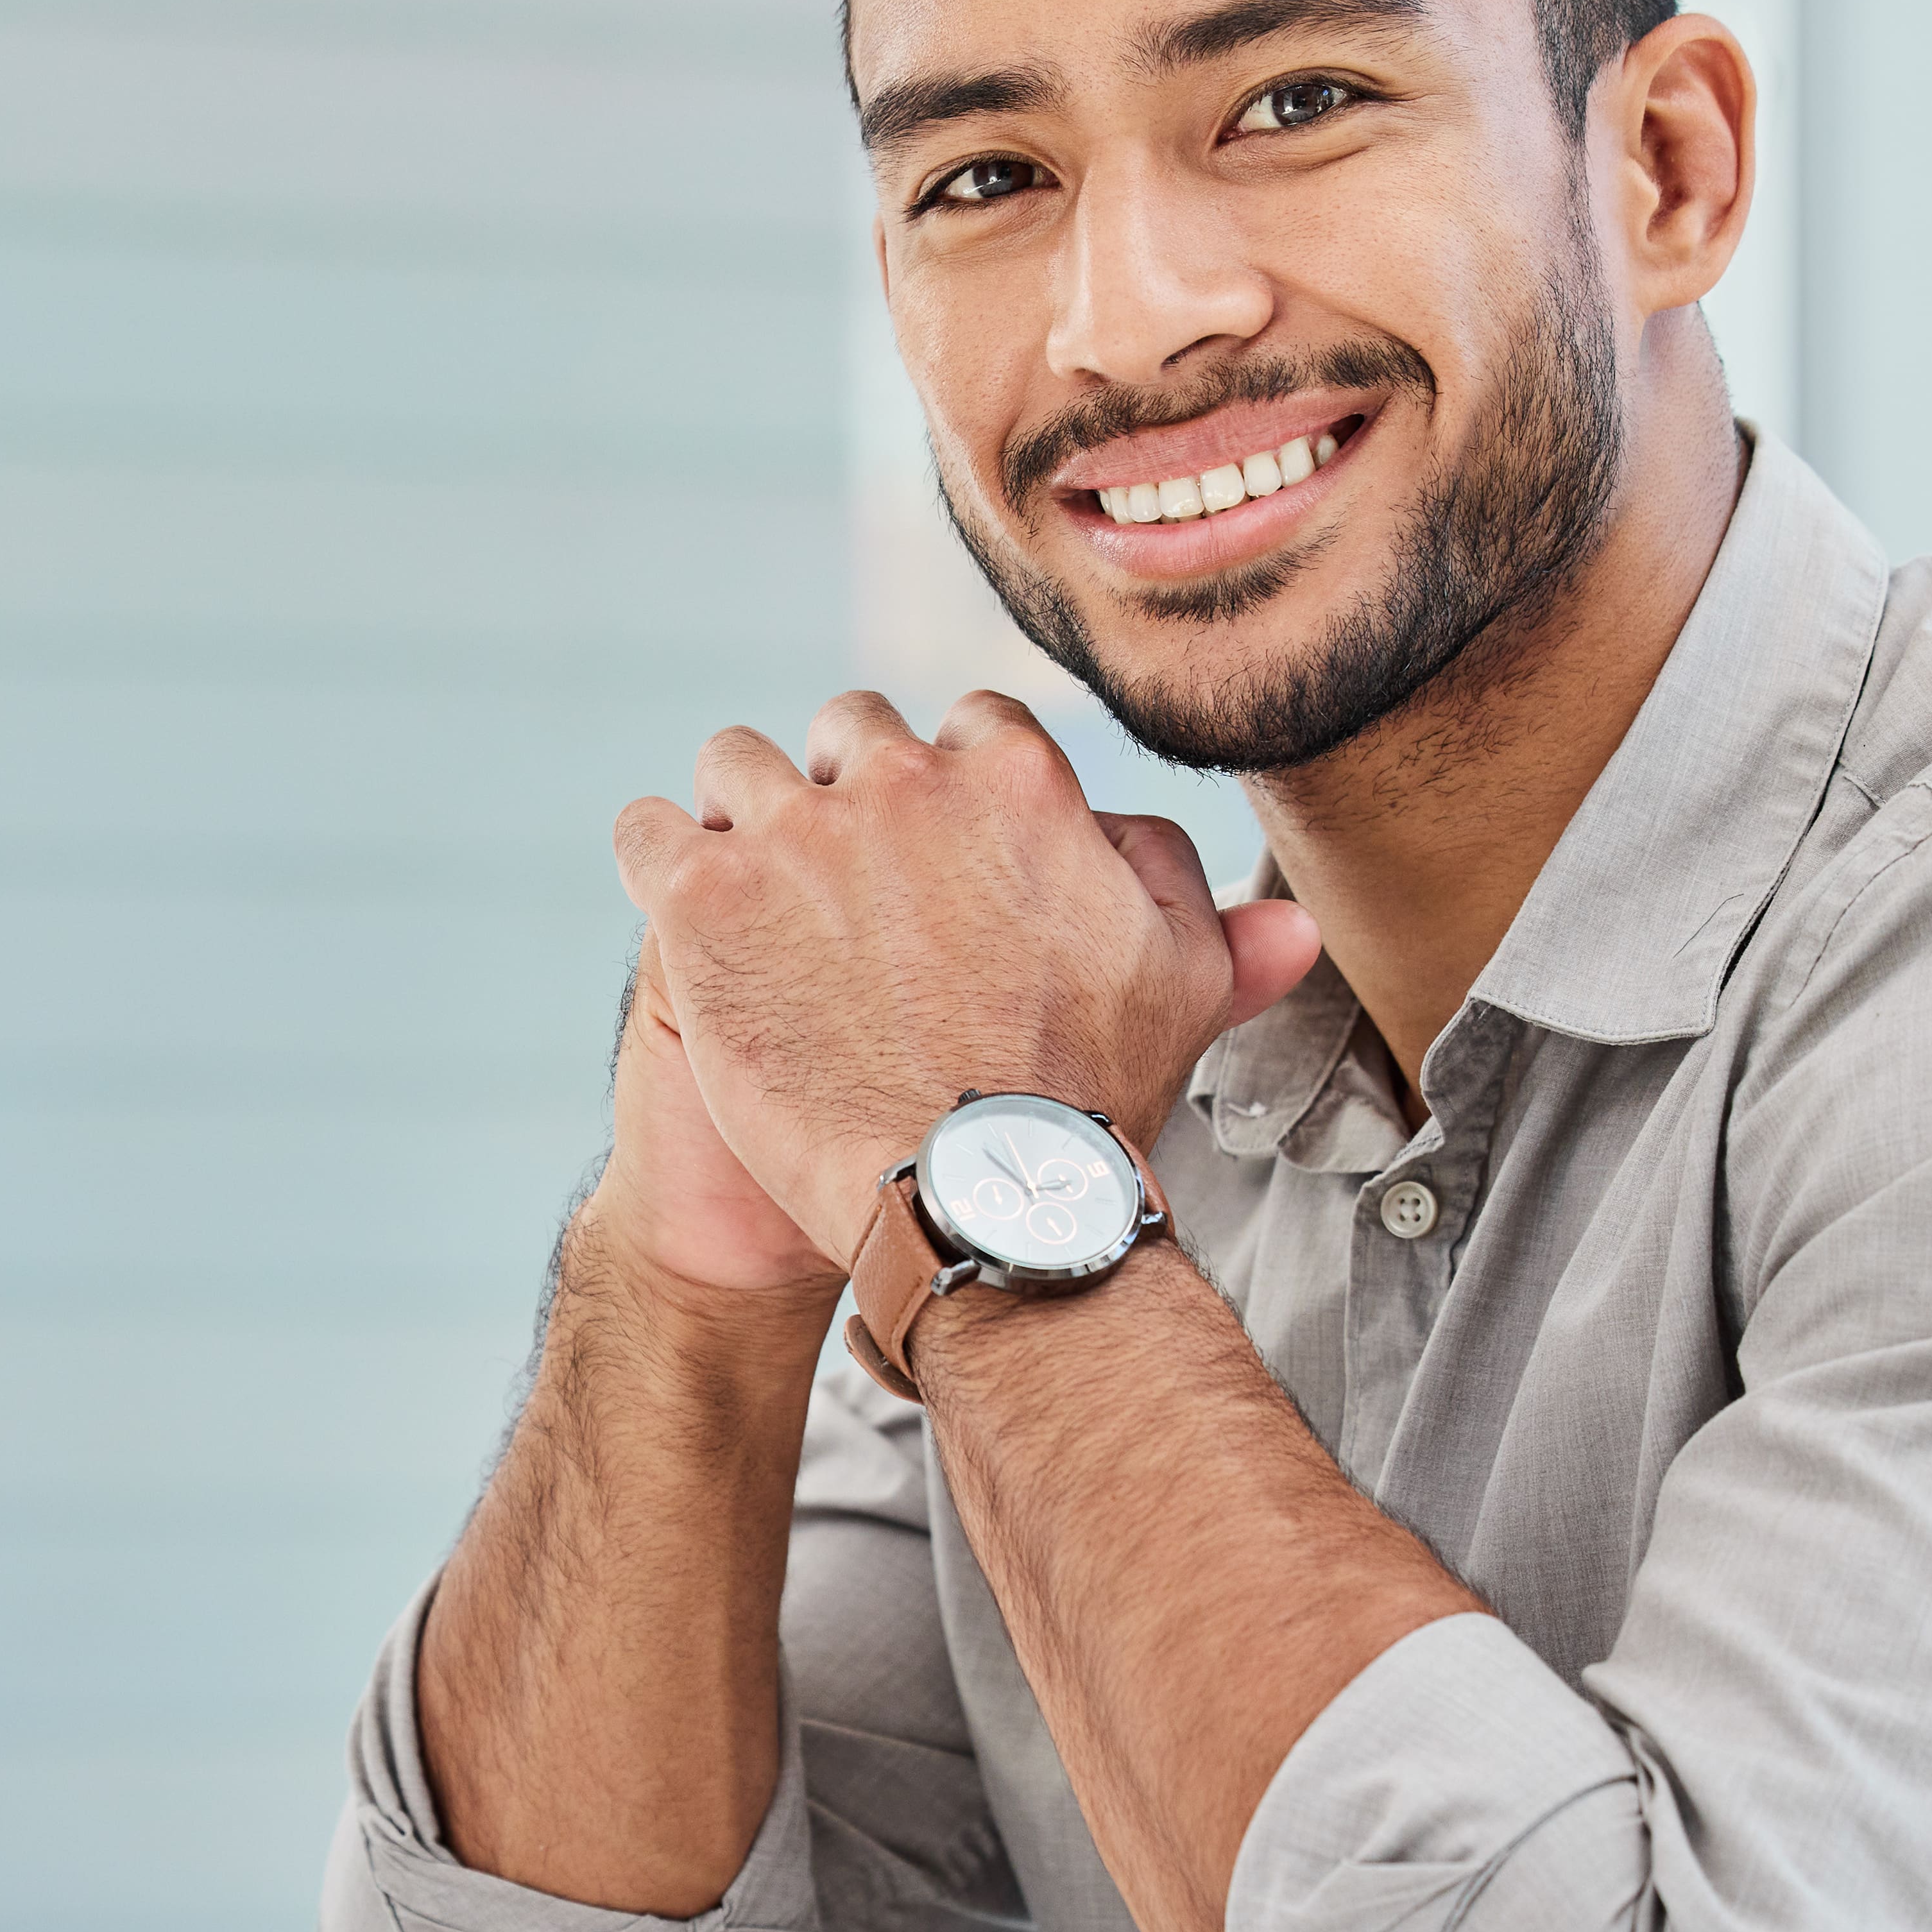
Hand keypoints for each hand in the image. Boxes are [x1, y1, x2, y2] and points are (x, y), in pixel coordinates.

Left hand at [612, 691, 1321, 1267]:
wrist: (976, 1203)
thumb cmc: (1082, 1105)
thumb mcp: (1180, 994)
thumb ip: (1215, 923)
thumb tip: (1284, 916)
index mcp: (1015, 777)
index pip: (962, 728)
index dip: (943, 793)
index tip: (932, 855)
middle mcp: (900, 780)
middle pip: (844, 731)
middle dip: (841, 789)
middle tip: (841, 885)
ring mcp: (793, 834)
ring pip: (735, 765)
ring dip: (742, 816)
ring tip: (753, 899)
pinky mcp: (704, 902)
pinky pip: (647, 833)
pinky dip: (659, 864)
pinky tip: (684, 919)